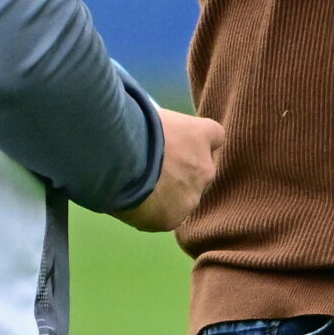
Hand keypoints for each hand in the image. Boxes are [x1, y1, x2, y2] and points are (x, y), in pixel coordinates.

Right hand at [113, 107, 225, 233]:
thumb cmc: (133, 127)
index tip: (183, 144)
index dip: (198, 142)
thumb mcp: (153, 116)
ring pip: (185, 198)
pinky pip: (167, 217)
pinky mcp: (174, 218)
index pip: (215, 136)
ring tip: (141, 190)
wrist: (119, 158)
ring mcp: (192, 196)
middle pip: (202, 171)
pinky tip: (135, 205)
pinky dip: (154, 213)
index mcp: (201, 135)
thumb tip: (154, 134)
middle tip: (158, 171)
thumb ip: (164, 130)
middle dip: (184, 172)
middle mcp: (205, 167)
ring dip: (170, 195)